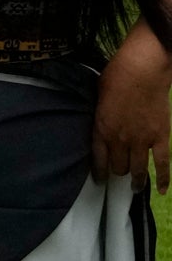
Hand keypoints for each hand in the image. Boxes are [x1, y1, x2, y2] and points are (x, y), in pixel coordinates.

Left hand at [94, 28, 171, 188]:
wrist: (143, 70)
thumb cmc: (117, 77)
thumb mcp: (98, 99)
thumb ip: (100, 117)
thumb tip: (102, 125)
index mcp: (101, 130)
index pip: (98, 160)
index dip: (99, 173)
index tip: (100, 179)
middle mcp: (119, 140)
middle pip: (118, 167)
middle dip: (119, 172)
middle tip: (121, 173)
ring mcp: (141, 140)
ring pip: (137, 169)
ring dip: (136, 181)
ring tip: (135, 188)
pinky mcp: (160, 136)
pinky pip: (163, 163)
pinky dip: (163, 178)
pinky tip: (161, 190)